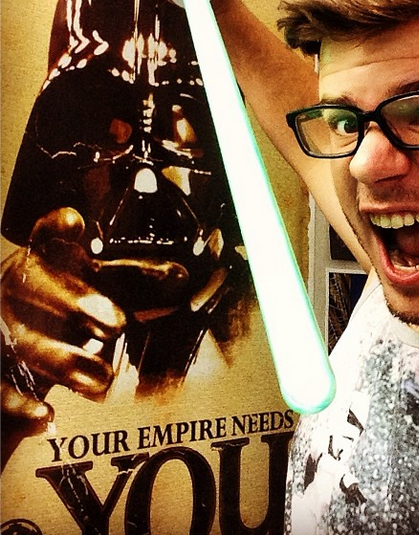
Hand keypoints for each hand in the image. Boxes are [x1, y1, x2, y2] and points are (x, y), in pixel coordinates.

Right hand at [1, 207, 128, 446]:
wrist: (18, 362)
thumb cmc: (66, 314)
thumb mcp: (99, 292)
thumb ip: (136, 284)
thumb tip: (180, 277)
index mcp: (46, 264)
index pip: (44, 237)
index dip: (53, 227)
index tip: (73, 222)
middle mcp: (17, 291)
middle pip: (31, 285)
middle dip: (73, 302)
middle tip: (116, 324)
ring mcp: (0, 330)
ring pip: (19, 339)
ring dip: (60, 359)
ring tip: (100, 378)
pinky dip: (18, 404)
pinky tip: (44, 417)